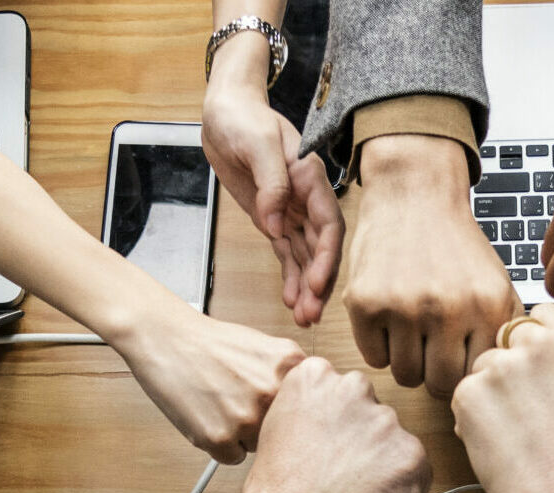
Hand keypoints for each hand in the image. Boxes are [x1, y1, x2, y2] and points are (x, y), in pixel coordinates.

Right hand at [119, 308, 304, 463]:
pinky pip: (233, 458)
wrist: (167, 339)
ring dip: (243, 436)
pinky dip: (220, 445)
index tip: (277, 409)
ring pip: (259, 447)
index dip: (289, 412)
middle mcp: (273, 392)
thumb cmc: (212, 344)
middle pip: (285, 431)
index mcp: (291, 367)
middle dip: (266, 423)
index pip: (308, 410)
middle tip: (240, 402)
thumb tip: (315, 411)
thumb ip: (293, 378)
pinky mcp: (220, 438)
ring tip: (220, 405)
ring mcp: (247, 418)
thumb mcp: (267, 348)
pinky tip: (208, 417)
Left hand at [203, 39, 343, 325]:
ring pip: (305, 256)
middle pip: (321, 247)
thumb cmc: (243, 118)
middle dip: (319, 282)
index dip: (326, 256)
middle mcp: (306, 198)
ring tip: (304, 319)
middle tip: (312, 314)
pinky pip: (286, 254)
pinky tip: (292, 302)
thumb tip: (275, 222)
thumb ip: (271, 182)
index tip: (316, 283)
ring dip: (306, 288)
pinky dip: (290, 277)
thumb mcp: (257, 143)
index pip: (328, 223)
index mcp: (310, 178)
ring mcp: (291, 211)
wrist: (225, 111)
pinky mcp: (273, 219)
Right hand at [227, 357, 432, 492]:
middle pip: (371, 411)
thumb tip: (339, 418)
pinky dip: (400, 489)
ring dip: (382, 464)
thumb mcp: (278, 429)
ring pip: (394, 441)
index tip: (324, 444)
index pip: (343, 390)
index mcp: (314, 376)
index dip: (336, 424)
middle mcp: (352, 388)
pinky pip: (416, 469)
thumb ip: (312, 410)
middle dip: (362, 440)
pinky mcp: (411, 455)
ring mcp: (385, 421)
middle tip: (338, 473)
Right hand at [345, 134, 520, 397]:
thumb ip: (504, 331)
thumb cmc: (456, 246)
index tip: (458, 362)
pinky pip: (373, 358)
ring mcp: (403, 308)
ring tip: (411, 334)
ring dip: (407, 362)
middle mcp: (447, 309)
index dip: (466, 374)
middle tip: (432, 353)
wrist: (415, 195)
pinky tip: (389, 321)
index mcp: (486, 306)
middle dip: (435, 374)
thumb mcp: (496, 282)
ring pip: (404, 376)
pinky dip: (380, 347)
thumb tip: (503, 379)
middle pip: (439, 384)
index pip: (476, 376)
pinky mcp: (365, 304)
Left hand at [450, 305, 553, 492]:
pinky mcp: (470, 391)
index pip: (538, 316)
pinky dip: (471, 417)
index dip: (533, 347)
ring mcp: (503, 365)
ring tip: (517, 431)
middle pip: (505, 338)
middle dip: (508, 368)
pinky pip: (462, 394)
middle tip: (528, 410)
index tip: (539, 371)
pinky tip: (499, 441)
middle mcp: (541, 341)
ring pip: (481, 367)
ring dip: (488, 394)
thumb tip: (520, 342)